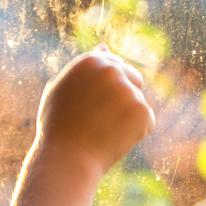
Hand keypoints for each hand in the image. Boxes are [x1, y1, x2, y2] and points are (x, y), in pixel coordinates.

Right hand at [35, 47, 154, 175]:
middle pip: (134, 78)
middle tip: (102, 121)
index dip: (107, 88)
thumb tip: (104, 46)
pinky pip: (147, 121)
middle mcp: (111, 70)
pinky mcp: (142, 112)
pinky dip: (137, 133)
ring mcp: (128, 90)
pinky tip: (114, 141)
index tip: (98, 105)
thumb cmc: (58, 127)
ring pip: (139, 102)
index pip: (114, 63)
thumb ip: (83, 67)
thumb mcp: (61, 89)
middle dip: (124, 98)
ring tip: (103, 132)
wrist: (67, 159)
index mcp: (90, 61)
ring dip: (128, 117)